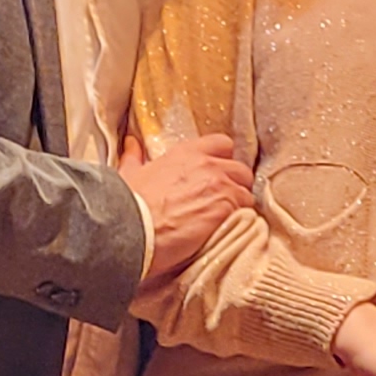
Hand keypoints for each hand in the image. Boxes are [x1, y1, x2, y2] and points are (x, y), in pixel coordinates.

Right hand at [125, 130, 253, 280]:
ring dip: (239, 206)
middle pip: (241, 169)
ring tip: (224, 221)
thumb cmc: (129, 204)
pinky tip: (227, 230)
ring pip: (246, 193)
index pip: (222, 144)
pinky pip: (246, 212)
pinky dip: (241, 221)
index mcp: (187, 152)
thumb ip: (134, 157)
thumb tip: (131, 144)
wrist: (130, 228)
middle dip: (236, 185)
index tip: (218, 175)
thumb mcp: (129, 174)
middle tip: (224, 202)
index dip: (223, 160)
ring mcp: (220, 185)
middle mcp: (207, 164)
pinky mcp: (226, 208)